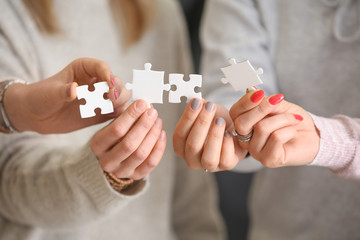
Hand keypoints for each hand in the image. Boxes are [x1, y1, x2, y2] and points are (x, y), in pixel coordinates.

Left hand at [4, 58, 130, 133]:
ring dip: (120, 104)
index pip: (102, 68)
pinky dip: (118, 116)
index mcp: (85, 69)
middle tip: (113, 101)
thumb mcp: (50, 93)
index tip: (110, 86)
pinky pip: (115, 113)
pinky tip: (114, 121)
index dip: (109, 76)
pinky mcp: (101, 112)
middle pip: (116, 83)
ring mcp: (100, 97)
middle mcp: (96, 81)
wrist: (35, 115)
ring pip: (120, 97)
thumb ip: (63, 91)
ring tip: (112, 111)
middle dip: (118, 91)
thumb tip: (74, 89)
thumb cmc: (40, 97)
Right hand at [91, 100, 165, 179]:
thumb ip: (124, 112)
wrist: (111, 158)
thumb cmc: (113, 136)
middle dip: (144, 125)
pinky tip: (162, 134)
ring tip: (158, 121)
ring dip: (152, 135)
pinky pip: (150, 163)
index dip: (132, 115)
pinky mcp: (135, 176)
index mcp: (97, 145)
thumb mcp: (112, 122)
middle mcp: (107, 161)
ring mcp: (121, 171)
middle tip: (153, 112)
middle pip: (129, 144)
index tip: (142, 103)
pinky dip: (159, 148)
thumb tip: (143, 102)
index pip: (116, 130)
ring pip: (141, 154)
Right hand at [173, 98, 246, 171]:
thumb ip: (201, 108)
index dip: (187, 117)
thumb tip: (197, 101)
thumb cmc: (217, 123)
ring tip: (219, 120)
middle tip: (209, 107)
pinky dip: (226, 145)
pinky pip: (225, 160)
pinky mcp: (225, 166)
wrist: (235, 131)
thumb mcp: (207, 112)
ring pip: (208, 157)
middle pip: (192, 145)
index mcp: (181, 146)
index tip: (195, 102)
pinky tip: (229, 133)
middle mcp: (192, 158)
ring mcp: (208, 165)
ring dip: (214, 136)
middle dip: (201, 123)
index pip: (179, 134)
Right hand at [229, 90, 319, 167]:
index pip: (235, 113)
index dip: (245, 102)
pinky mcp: (268, 160)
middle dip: (262, 108)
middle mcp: (245, 140)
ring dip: (283, 118)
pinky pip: (276, 138)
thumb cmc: (294, 121)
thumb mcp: (279, 105)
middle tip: (278, 100)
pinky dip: (289, 130)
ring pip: (262, 128)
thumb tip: (252, 91)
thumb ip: (264, 100)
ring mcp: (255, 151)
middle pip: (242, 123)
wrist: (313, 136)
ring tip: (294, 119)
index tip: (260, 93)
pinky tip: (293, 132)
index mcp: (244, 125)